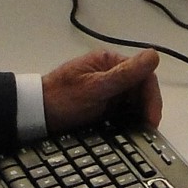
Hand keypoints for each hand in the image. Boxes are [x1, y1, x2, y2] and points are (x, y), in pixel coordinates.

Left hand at [42, 49, 160, 131]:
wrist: (34, 114)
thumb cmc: (60, 99)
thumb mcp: (95, 88)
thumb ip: (125, 74)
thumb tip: (153, 55)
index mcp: (109, 61)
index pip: (143, 75)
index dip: (152, 97)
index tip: (152, 119)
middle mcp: (110, 72)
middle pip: (140, 89)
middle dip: (146, 108)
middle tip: (147, 130)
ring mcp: (107, 88)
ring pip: (134, 101)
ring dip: (139, 115)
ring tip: (140, 132)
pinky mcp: (102, 103)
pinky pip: (123, 111)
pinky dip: (128, 120)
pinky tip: (129, 131)